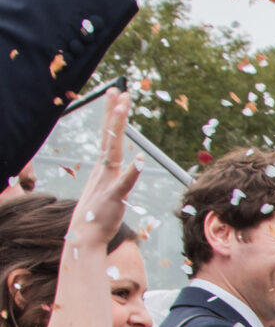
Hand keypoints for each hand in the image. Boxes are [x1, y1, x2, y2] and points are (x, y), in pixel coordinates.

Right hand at [66, 90, 135, 253]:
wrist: (85, 236)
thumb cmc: (97, 215)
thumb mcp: (109, 191)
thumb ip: (119, 178)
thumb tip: (128, 168)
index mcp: (103, 168)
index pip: (110, 136)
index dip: (113, 116)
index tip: (117, 96)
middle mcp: (103, 170)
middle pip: (109, 136)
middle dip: (113, 113)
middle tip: (118, 90)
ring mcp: (107, 182)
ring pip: (113, 151)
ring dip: (116, 130)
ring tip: (121, 109)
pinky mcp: (113, 197)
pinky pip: (124, 183)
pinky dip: (130, 172)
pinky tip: (138, 159)